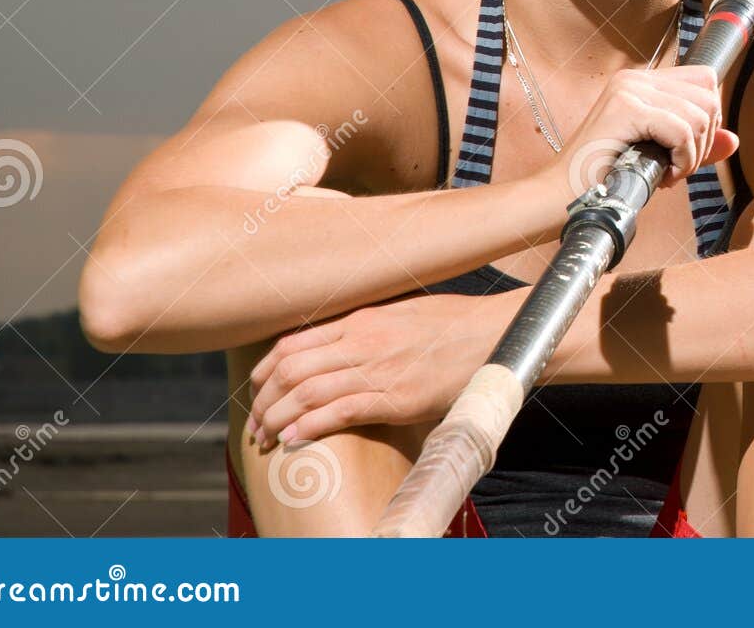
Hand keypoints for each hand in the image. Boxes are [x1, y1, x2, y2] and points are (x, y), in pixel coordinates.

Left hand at [246, 292, 501, 446]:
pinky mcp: (396, 398)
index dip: (265, 370)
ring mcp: (378, 370)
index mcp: (362, 320)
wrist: (498, 334)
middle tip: (255, 424)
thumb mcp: (405, 313)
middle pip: (290, 370)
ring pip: (306, 393)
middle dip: (263, 401)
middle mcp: (362, 342)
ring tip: (266, 439)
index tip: (257, 390)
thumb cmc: (457, 324)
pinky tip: (294, 439)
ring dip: (276, 419)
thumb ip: (371, 328)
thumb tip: (344, 345)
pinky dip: (308, 427)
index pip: (293, 344)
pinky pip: (338, 412)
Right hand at [550, 62, 738, 193]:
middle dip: (705, 138)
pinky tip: (663, 177)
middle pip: (708, 93)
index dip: (708, 120)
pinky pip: (683, 129)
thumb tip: (733, 139)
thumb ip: (695, 145)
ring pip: (700, 114)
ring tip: (667, 174)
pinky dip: (683, 159)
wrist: (561, 198)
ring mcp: (629, 90)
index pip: (703, 80)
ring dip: (693, 154)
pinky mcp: (626, 108)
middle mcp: (635, 78)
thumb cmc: (605, 181)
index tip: (686, 152)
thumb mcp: (659, 158)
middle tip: (678, 167)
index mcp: (640, 82)